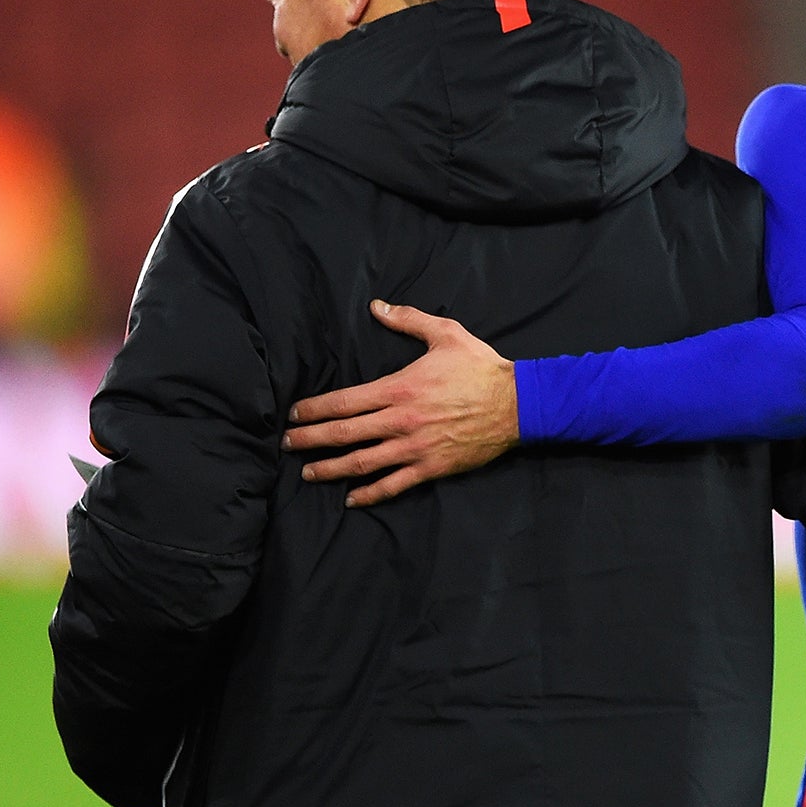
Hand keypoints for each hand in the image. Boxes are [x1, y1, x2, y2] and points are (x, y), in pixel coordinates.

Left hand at [282, 301, 518, 506]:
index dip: (315, 410)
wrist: (518, 404)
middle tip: (287, 444)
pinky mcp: (432, 467)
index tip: (294, 414)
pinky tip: (352, 499)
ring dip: (331, 469)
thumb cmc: (480, 367)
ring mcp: (415, 447)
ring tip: (308, 474)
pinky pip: (394, 485)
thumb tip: (377, 306)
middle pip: (345, 434)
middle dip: (311, 440)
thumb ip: (408, 320)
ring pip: (363, 463)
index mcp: (399, 388)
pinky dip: (371, 494)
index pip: (345, 401)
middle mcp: (400, 421)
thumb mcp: (446, 333)